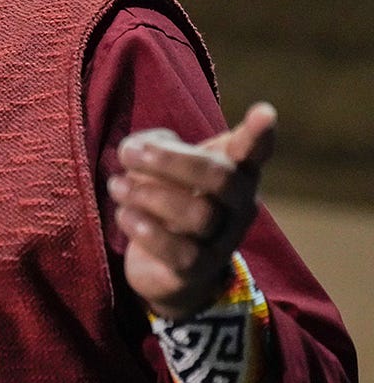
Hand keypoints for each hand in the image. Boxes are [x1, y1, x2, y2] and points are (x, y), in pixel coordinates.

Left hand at [109, 102, 276, 318]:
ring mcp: (222, 241)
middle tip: (129, 154)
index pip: (253, 152)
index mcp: (235, 172)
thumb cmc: (168, 197)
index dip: (259, 134)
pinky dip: (145, 229)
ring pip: (198, 215)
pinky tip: (125, 215)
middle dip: (171, 161)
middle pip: (220, 178)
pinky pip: (178, 251)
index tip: (264, 112)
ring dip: (148, 195)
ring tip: (117, 186)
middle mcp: (238, 206)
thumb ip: (153, 145)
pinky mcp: (197, 270)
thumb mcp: (161, 164)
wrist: (167, 267)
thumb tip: (142, 147)